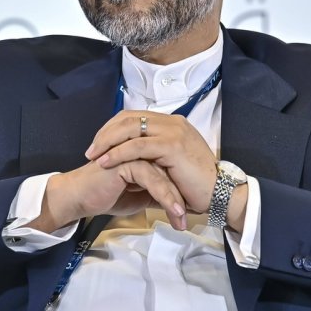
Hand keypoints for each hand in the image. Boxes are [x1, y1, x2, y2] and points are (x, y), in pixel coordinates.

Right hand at [28, 156, 186, 232]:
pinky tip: (172, 211)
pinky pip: (151, 178)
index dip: (184, 187)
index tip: (195, 210)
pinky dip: (164, 196)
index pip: (174, 165)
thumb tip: (178, 198)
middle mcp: (142, 146)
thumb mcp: (140, 195)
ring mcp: (134, 151)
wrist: (80, 197)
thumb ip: (157, 190)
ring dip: (176, 198)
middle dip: (183, 194)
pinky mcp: (125, 160)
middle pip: (172, 168)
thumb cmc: (107, 194)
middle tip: (193, 217)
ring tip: (183, 219)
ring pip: (164, 173)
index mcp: (146, 150)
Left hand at [85, 111, 218, 220]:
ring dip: (107, 142)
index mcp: (172, 124)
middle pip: (128, 118)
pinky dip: (118, 153)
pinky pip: (137, 146)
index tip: (99, 144)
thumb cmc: (196, 185)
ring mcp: (172, 131)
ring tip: (93, 156)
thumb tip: (133, 156)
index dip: (113, 128)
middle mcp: (172, 122)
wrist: (219, 194)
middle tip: (90, 150)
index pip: (134, 116)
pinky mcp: (171, 146)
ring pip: (129, 128)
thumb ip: (156, 154)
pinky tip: (105, 162)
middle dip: (105, 133)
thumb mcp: (173, 163)